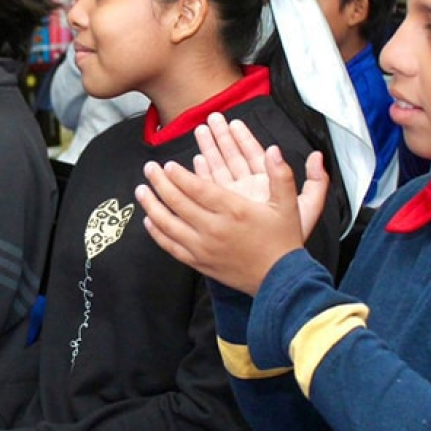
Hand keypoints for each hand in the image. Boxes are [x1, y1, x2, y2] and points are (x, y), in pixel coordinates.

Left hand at [135, 114, 327, 294]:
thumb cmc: (283, 241)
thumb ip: (281, 175)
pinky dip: (157, 232)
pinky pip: (171, 246)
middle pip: (178, 202)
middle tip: (149, 169)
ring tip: (141, 190)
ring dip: (152, 205)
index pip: (197, 188)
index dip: (179, 175)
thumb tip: (274, 149)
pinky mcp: (199, 263)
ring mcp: (204, 248)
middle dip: (160, 183)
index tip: (167, 164)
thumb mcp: (288, 206)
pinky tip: (149, 220)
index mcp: (234, 210)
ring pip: (168, 224)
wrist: (280, 281)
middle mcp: (214, 228)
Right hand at [193, 115, 328, 237]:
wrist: (269, 263)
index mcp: (267, 185)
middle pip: (233, 157)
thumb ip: (317, 183)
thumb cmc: (289, 238)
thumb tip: (318, 156)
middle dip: (222, 137)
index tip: (234, 122)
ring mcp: (232, 198)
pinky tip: (196, 160)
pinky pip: (209, 187)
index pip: (254, 155)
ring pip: (219, 168)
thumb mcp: (308, 209)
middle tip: (211, 119)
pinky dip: (202, 173)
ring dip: (209, 150)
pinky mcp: (220, 208)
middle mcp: (248, 188)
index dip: (244, 137)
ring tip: (200, 131)